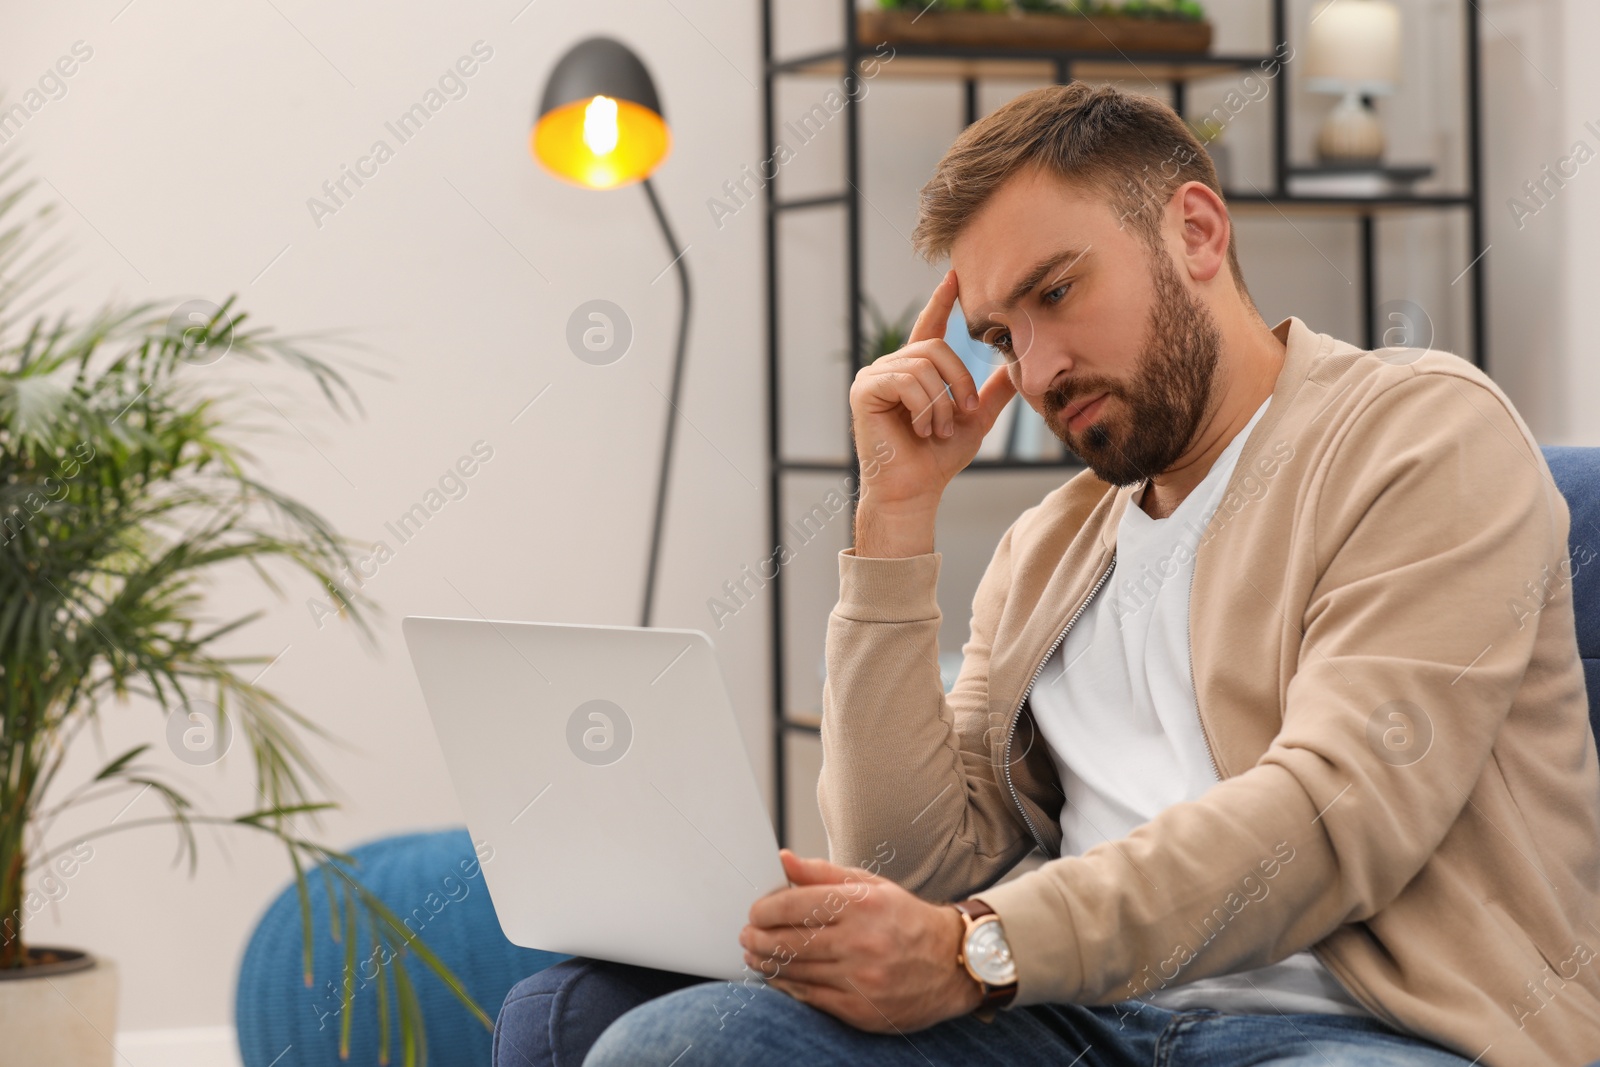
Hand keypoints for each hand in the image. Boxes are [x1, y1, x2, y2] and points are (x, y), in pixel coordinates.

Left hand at [739, 849, 982, 1031]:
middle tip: (747, 935)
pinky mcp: (861, 1010)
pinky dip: (788, 987)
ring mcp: (861, 980)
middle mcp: (861, 942)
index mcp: (862, 905)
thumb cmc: (906, 919)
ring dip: (766, 963)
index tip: (755, 912)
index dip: (765, 909)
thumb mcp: (871, 885)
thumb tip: (784, 860)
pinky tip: (779, 976)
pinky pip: (810, 998)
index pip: (794, 905)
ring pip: (795, 972)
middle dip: (758, 938)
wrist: (953, 964)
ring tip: (756, 955)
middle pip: (788, 941)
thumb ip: (824, 873)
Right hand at [848, 270, 1017, 513]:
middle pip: (935, 348)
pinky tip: (920, 430)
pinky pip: (905, 381)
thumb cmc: (938, 459)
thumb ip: (991, 391)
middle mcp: (891, 367)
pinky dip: (922, 407)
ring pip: (922, 366)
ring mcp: (873, 377)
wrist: (914, 490)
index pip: (929, 327)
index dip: (942, 301)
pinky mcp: (863, 390)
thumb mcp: (975, 419)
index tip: (955, 276)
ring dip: (941, 403)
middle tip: (964, 412)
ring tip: (938, 430)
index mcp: (914, 370)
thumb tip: (1014, 366)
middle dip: (958, 380)